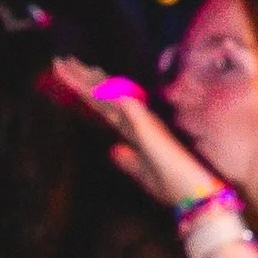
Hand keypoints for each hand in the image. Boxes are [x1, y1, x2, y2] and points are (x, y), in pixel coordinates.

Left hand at [43, 56, 214, 214]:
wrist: (197, 196)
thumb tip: (115, 151)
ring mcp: (143, 123)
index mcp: (136, 132)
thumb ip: (130, 162)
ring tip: (67, 63)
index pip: (106, 107)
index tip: (71, 74)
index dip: (88, 90)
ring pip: (109, 96)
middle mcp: (138, 123)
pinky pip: (126, 106)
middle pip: (103, 96)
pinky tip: (96, 81)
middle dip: (81, 78)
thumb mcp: (145, 176)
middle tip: (60, 60)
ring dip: (87, 80)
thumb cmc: (175, 188)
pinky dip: (110, 93)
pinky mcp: (147, 130)